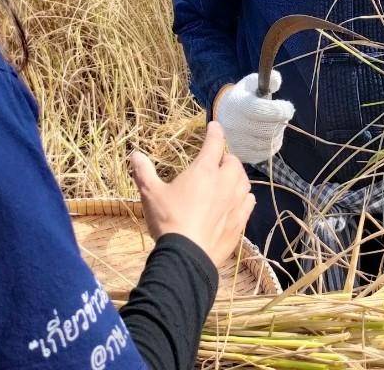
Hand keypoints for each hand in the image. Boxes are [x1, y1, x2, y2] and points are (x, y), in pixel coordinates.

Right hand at [129, 122, 255, 267]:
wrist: (187, 256)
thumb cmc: (168, 220)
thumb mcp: (151, 193)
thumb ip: (144, 172)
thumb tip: (135, 154)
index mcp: (204, 170)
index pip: (215, 143)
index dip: (215, 132)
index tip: (214, 126)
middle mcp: (224, 183)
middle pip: (234, 162)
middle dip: (226, 158)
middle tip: (218, 161)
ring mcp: (235, 203)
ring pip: (244, 181)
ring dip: (237, 176)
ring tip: (229, 179)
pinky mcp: (240, 222)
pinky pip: (248, 202)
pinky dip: (244, 197)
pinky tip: (240, 200)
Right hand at [214, 71, 295, 164]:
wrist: (223, 115)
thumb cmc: (242, 97)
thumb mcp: (251, 83)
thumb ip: (267, 80)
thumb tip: (276, 81)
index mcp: (239, 105)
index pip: (265, 111)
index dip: (282, 110)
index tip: (288, 107)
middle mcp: (236, 125)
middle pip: (268, 129)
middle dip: (280, 122)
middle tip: (281, 116)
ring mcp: (238, 142)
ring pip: (268, 142)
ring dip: (277, 133)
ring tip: (274, 125)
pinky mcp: (242, 154)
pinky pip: (265, 153)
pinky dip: (272, 145)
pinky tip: (269, 136)